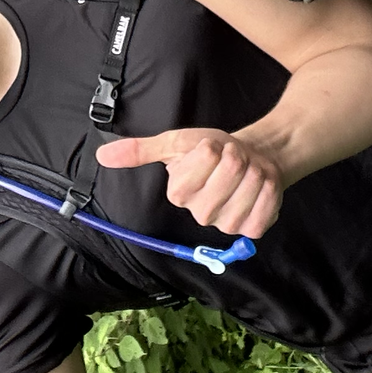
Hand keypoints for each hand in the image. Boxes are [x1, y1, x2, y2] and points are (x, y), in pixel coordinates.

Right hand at [92, 127, 285, 237]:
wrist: (254, 158)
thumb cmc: (214, 150)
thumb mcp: (177, 142)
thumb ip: (141, 150)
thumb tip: (102, 155)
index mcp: (178, 193)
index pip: (200, 164)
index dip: (211, 150)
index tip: (212, 148)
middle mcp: (200, 215)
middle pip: (228, 176)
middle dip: (237, 158)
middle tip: (234, 157)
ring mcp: (227, 225)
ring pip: (248, 192)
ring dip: (256, 172)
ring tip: (250, 169)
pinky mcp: (252, 230)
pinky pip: (263, 211)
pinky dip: (269, 191)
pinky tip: (262, 185)